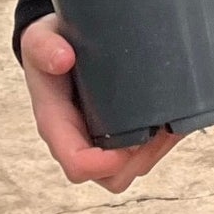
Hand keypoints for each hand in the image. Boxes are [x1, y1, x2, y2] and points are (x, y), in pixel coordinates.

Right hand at [20, 14, 182, 193]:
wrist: (62, 40)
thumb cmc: (50, 45)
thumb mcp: (38, 38)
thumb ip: (42, 46)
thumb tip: (63, 58)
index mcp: (57, 123)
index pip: (76, 162)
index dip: (101, 164)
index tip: (126, 147)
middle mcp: (80, 137)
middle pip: (111, 175)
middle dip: (137, 160)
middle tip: (158, 129)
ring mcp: (102, 136)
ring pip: (133, 168)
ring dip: (154, 152)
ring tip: (170, 123)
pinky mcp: (121, 129)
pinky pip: (145, 152)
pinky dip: (164, 141)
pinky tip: (175, 119)